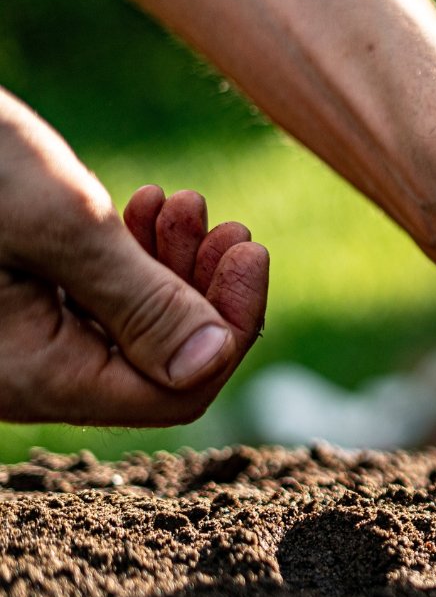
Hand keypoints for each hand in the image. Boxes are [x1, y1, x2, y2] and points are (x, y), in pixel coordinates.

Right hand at [0, 93, 268, 425]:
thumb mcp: (57, 223)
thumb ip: (141, 299)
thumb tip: (213, 360)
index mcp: (32, 378)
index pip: (173, 393)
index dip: (230, 328)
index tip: (251, 251)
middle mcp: (26, 374)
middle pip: (160, 362)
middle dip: (205, 291)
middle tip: (226, 224)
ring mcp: (19, 340)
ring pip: (134, 328)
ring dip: (175, 266)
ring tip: (183, 203)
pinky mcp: (15, 303)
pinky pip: (97, 302)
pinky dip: (135, 257)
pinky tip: (149, 207)